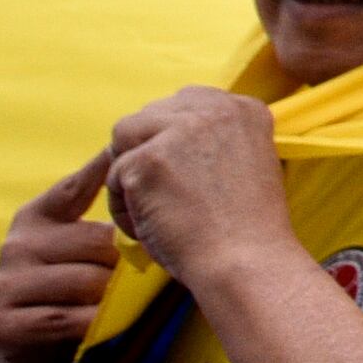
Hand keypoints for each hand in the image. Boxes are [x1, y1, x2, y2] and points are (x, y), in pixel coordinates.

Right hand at [0, 143, 122, 362]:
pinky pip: (62, 318)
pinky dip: (92, 325)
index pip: (78, 186)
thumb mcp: (99, 251)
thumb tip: (142, 160)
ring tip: (134, 305)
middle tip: (155, 276)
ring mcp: (3, 284)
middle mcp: (15, 244)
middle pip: (97, 242)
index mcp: (38, 216)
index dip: (110, 177)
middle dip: (131, 262)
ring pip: (85, 282)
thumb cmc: (90, 299)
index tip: (135, 160)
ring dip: (117, 298)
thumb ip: (113, 210)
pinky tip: (107, 327)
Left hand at [103, 91, 296, 294]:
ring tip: (157, 210)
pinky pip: (114, 178)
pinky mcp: (147, 160)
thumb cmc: (246, 228)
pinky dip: (125, 210)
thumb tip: (167, 141)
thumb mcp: (249, 163)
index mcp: (245, 108)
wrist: (246, 260)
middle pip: (150, 115)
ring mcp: (179, 131)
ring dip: (131, 174)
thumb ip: (216, 141)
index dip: (173, 136)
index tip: (182, 171)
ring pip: (124, 139)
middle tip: (167, 195)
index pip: (186, 101)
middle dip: (146, 151)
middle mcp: (215, 109)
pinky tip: (154, 228)